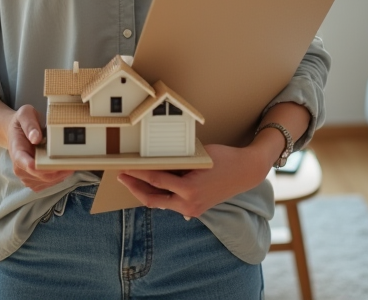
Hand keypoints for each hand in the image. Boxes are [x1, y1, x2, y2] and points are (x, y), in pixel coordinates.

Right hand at [7, 105, 73, 190]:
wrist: (16, 132)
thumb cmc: (21, 123)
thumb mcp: (25, 115)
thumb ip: (30, 125)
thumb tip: (36, 137)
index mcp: (17, 152)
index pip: (30, 166)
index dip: (47, 167)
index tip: (62, 161)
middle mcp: (20, 168)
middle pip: (43, 176)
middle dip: (60, 170)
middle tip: (75, 159)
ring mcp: (26, 176)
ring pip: (48, 182)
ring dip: (62, 174)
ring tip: (70, 160)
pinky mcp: (34, 180)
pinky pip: (49, 183)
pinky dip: (59, 176)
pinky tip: (64, 166)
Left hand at [117, 142, 275, 219]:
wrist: (246, 172)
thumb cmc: (224, 158)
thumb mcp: (198, 157)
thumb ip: (177, 163)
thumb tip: (154, 162)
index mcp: (189, 189)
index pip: (155, 180)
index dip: (137, 173)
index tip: (125, 167)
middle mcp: (189, 203)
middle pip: (153, 198)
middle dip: (135, 188)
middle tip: (121, 177)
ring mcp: (192, 210)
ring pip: (161, 203)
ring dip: (146, 193)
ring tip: (132, 181)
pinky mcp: (195, 210)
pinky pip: (172, 204)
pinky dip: (160, 195)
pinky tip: (151, 187)